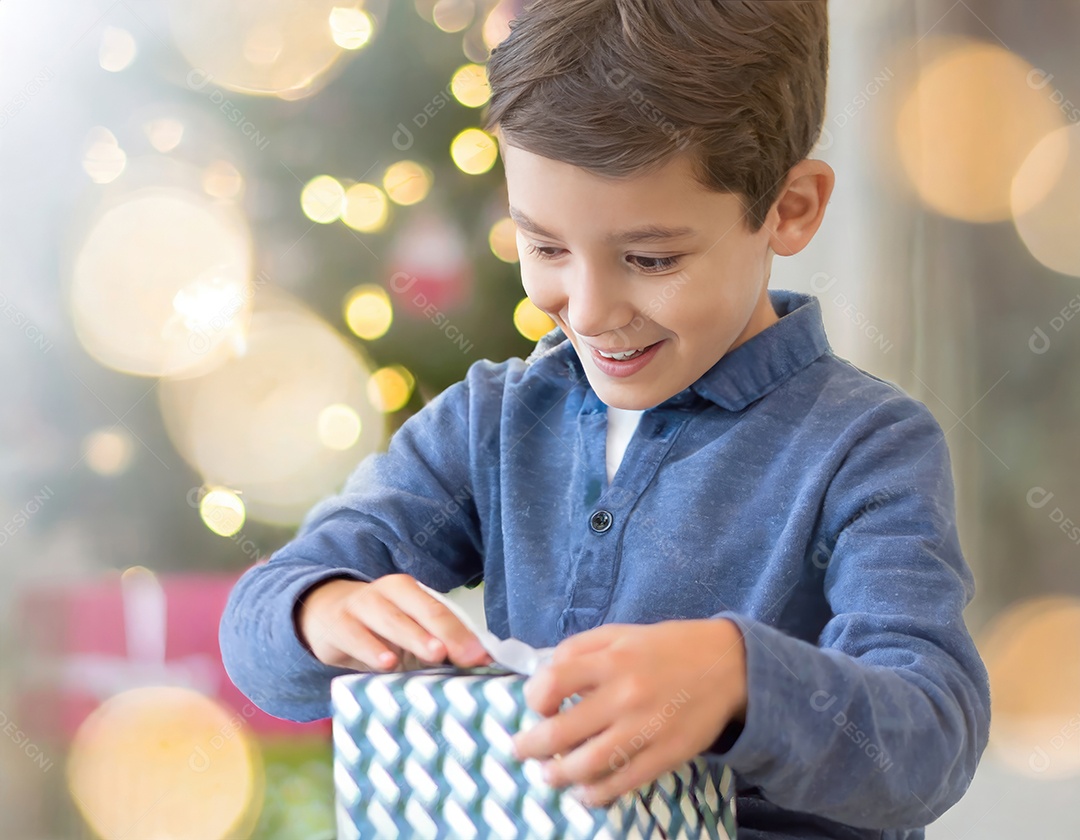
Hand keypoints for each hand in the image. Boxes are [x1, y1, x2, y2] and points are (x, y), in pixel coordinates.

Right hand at [297, 573, 493, 672]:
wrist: (324, 615)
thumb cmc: (377, 629)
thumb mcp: (407, 632)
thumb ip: (437, 644)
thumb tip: (477, 664)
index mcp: (413, 592)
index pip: (443, 611)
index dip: (464, 634)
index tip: (483, 657)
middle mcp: (390, 592)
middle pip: (423, 610)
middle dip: (447, 632)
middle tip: (466, 655)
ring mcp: (362, 605)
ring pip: (391, 619)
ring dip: (414, 636)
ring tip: (435, 653)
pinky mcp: (338, 624)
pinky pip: (356, 635)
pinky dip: (372, 649)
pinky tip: (387, 663)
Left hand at [511, 619, 746, 806]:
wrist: (727, 666)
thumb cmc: (665, 647)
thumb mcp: (619, 634)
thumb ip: (578, 650)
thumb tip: (543, 677)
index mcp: (611, 660)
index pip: (551, 682)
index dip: (533, 698)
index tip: (536, 706)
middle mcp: (624, 695)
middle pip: (560, 732)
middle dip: (530, 747)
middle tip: (521, 750)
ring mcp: (645, 729)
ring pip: (586, 766)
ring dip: (557, 776)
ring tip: (549, 774)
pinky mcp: (665, 756)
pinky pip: (620, 784)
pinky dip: (594, 794)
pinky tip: (584, 792)